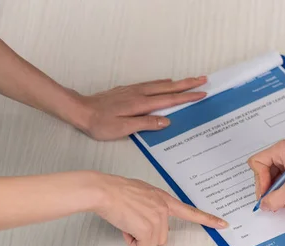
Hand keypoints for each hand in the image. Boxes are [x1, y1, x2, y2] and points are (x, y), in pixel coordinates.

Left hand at [73, 77, 207, 140]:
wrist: (80, 110)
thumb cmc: (100, 123)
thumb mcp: (123, 128)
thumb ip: (145, 123)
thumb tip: (166, 120)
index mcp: (141, 103)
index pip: (169, 99)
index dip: (187, 97)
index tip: (202, 94)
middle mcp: (140, 93)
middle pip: (168, 87)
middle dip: (187, 83)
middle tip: (203, 79)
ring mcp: (133, 90)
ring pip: (160, 84)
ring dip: (177, 82)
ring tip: (190, 80)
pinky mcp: (127, 91)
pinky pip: (151, 84)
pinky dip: (163, 83)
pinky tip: (165, 83)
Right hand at [93, 172, 227, 245]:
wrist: (104, 191)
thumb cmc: (116, 192)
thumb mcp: (141, 193)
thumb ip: (151, 205)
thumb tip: (147, 219)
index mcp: (164, 199)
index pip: (190, 211)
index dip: (208, 219)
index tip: (223, 224)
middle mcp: (164, 208)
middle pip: (162, 236)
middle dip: (146, 235)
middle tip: (132, 222)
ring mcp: (158, 218)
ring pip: (152, 243)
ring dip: (138, 238)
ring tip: (127, 222)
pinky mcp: (149, 228)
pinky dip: (133, 242)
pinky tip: (125, 228)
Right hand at [247, 139, 284, 210]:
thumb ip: (276, 198)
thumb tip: (263, 205)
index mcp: (282, 150)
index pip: (257, 163)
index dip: (260, 180)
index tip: (268, 193)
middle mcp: (284, 157)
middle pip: (263, 176)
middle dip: (271, 192)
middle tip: (277, 202)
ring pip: (273, 186)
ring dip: (280, 198)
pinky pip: (283, 190)